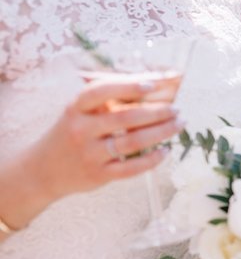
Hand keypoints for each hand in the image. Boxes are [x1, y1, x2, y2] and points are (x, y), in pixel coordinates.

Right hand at [26, 77, 182, 199]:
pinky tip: (166, 150)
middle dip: (157, 112)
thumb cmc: (72, 132)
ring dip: (161, 132)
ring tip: (179, 124)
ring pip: (132, 142)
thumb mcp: (79, 112)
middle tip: (177, 109)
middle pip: (125, 118)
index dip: (127, 86)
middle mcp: (80, 130)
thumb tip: (151, 84)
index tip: (152, 84)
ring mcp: (89, 154)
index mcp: (76, 108)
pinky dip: (152, 159)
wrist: (43, 170)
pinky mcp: (98, 174)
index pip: (100, 91)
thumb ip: (107, 99)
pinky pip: (131, 168)